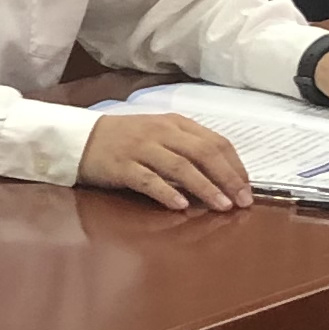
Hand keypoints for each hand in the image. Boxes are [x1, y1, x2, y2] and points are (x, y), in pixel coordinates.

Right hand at [80, 111, 253, 212]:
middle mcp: (161, 133)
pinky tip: (182, 206)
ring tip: (222, 206)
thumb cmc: (126, 139)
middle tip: (243, 200)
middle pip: (203, 153)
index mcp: (175, 123)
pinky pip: (149, 180)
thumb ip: (187, 148)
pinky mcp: (122, 167)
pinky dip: (167, 193)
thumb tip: (221, 174)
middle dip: (227, 178)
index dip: (235, 165)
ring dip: (205, 187)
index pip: (215, 141)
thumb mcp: (159, 134)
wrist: (80, 138)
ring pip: (181, 167)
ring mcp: (141, 149)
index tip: (248, 187)